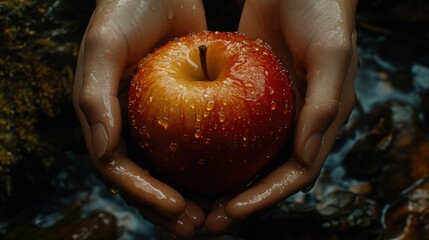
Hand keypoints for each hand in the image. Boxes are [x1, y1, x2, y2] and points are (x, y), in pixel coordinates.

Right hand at [72, 0, 206, 236]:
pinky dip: (209, 166)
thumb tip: (103, 153)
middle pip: (145, 177)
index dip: (142, 193)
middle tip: (196, 225)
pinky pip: (196, 144)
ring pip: (172, 168)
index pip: (117, 168)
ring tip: (214, 214)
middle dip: (167, 207)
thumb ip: (95, 97)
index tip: (176, 208)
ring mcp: (157, 119)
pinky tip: (231, 179)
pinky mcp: (184, 109)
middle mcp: (129, 124)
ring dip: (190, 195)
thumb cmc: (128, 8)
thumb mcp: (105, 45)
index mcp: (104, 117)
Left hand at [204, 0, 358, 233]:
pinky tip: (189, 159)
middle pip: (268, 174)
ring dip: (223, 183)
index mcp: (321, 121)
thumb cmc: (322, 12)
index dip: (266, 197)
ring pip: (246, 158)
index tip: (232, 211)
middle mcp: (296, 123)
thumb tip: (304, 160)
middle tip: (208, 220)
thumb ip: (323, 106)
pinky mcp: (249, 97)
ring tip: (195, 203)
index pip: (296, 173)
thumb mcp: (330, 54)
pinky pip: (231, 129)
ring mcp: (271, 112)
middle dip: (241, 202)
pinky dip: (214, 149)